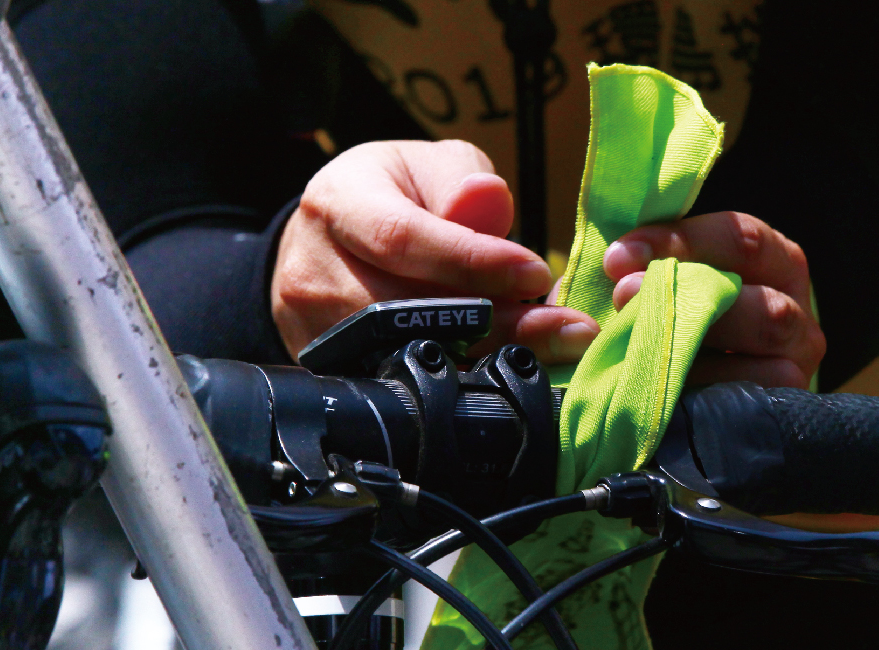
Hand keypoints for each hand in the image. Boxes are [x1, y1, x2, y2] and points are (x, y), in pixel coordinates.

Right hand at [272, 140, 598, 362]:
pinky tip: (510, 367)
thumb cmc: (394, 195)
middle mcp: (312, 271)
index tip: (536, 272)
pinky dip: (463, 378)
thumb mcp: (430, 165)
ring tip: (553, 347)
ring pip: (407, 355)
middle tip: (566, 327)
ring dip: (488, 355)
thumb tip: (486, 200)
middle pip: (407, 310)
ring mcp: (313, 330)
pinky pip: (399, 383)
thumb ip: (462, 180)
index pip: (403, 239)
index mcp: (337, 204)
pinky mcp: (328, 372)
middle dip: (496, 322)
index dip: (472, 261)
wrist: (331, 241)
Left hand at [603, 211, 825, 388]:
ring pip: (766, 359)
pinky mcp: (780, 412)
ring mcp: (794, 368)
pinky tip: (657, 396)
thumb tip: (595, 267)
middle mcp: (794, 313)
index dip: (680, 243)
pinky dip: (702, 398)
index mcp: (772, 263)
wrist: (672, 394)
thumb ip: (631, 267)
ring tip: (637, 350)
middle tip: (623, 297)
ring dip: (696, 351)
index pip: (742, 240)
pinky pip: (751, 406)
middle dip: (689, 301)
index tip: (617, 258)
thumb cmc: (656, 324)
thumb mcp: (645, 284)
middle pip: (764, 304)